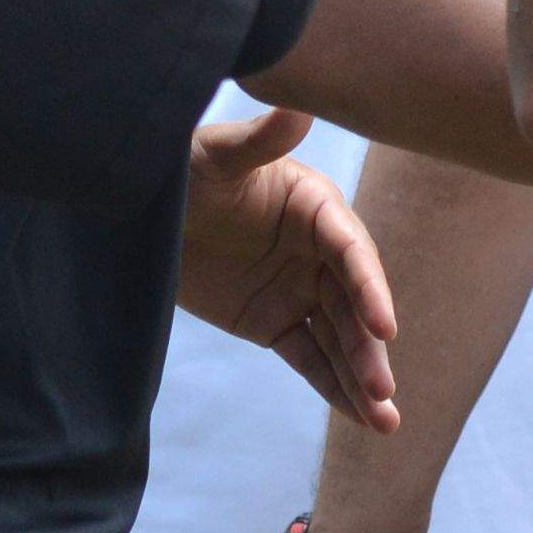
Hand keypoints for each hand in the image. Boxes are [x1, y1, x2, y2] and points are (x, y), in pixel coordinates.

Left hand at [179, 110, 400, 432]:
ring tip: (386, 424)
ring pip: (338, 339)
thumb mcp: (215, 155)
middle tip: (385, 392)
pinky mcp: (275, 321)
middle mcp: (318, 250)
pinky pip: (310, 358)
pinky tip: (361, 420)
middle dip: (369, 350)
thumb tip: (298, 108)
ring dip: (363, 379)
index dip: (370, 287)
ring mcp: (299, 288)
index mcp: (316, 206)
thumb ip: (257, 141)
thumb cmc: (184, 168)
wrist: (145, 207)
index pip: (351, 251)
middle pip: (352, 305)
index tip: (384, 326)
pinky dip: (334, 388)